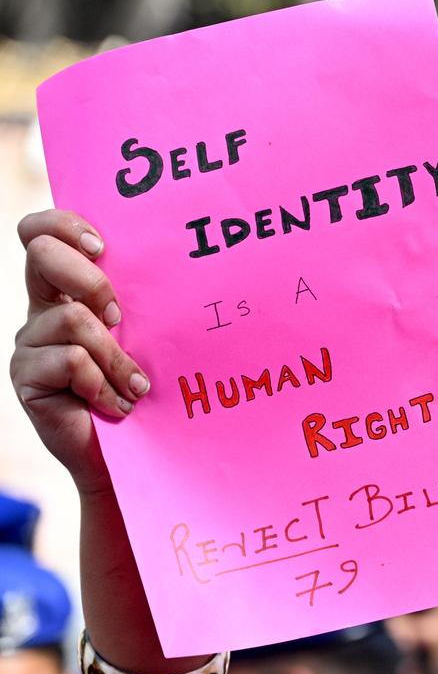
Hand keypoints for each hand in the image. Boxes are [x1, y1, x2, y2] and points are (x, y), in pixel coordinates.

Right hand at [9, 209, 149, 496]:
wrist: (132, 448)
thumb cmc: (146, 383)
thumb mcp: (144, 333)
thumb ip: (137, 299)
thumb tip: (175, 258)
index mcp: (67, 287)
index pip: (42, 231)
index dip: (65, 225)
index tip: (104, 249)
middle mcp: (41, 308)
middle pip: (42, 254)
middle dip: (91, 281)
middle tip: (120, 318)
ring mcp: (29, 341)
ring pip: (74, 320)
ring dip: (116, 357)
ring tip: (135, 388)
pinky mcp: (26, 375)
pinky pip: (71, 361)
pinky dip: (103, 383)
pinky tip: (115, 405)